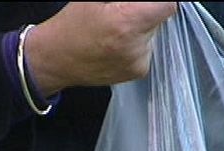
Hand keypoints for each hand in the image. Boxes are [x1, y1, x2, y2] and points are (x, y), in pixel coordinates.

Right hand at [25, 2, 177, 95]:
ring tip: (116, 29)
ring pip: (154, 34)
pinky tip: (117, 43)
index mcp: (126, 22)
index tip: (151, 0)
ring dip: (142, 27)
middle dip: (145, 11)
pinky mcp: (139, 71)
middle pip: (159, 19)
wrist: (56, 59)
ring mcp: (140, 62)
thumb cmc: (72, 24)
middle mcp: (136, 46)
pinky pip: (148, 49)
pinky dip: (138, 42)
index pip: (167, 6)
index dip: (161, 0)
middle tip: (122, 11)